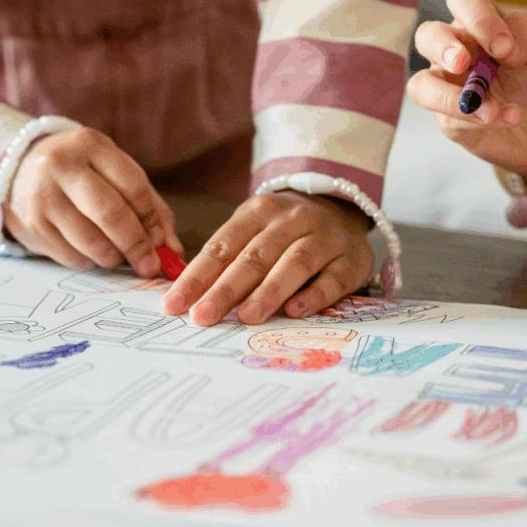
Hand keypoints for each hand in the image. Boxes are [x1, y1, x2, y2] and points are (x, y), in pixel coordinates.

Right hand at [5, 127, 181, 277]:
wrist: (21, 168)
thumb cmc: (84, 173)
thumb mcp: (117, 174)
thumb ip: (151, 208)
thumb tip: (173, 250)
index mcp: (91, 145)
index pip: (133, 187)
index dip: (152, 219)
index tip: (161, 240)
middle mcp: (62, 166)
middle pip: (111, 214)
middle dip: (137, 246)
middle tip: (150, 266)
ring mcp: (42, 196)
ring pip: (91, 242)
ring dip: (114, 258)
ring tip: (120, 256)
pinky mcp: (31, 225)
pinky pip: (71, 256)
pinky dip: (90, 262)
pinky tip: (92, 252)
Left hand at [161, 191, 372, 325]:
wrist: (342, 210)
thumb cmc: (285, 231)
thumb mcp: (254, 231)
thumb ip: (227, 259)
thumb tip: (187, 297)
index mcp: (260, 211)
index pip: (223, 245)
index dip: (197, 276)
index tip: (175, 304)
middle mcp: (293, 220)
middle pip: (255, 256)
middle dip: (226, 288)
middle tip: (203, 316)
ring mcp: (325, 238)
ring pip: (295, 263)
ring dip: (269, 291)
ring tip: (247, 316)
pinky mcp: (351, 261)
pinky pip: (333, 280)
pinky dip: (314, 296)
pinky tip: (294, 311)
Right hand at [407, 0, 526, 190]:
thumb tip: (499, 45)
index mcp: (481, 24)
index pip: (462, 2)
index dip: (475, 16)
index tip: (502, 44)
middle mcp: (459, 52)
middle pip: (428, 37)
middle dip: (442, 47)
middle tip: (464, 62)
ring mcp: (452, 88)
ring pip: (422, 85)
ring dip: (447, 96)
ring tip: (488, 107)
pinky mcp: (453, 122)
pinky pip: (449, 119)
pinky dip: (476, 119)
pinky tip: (508, 118)